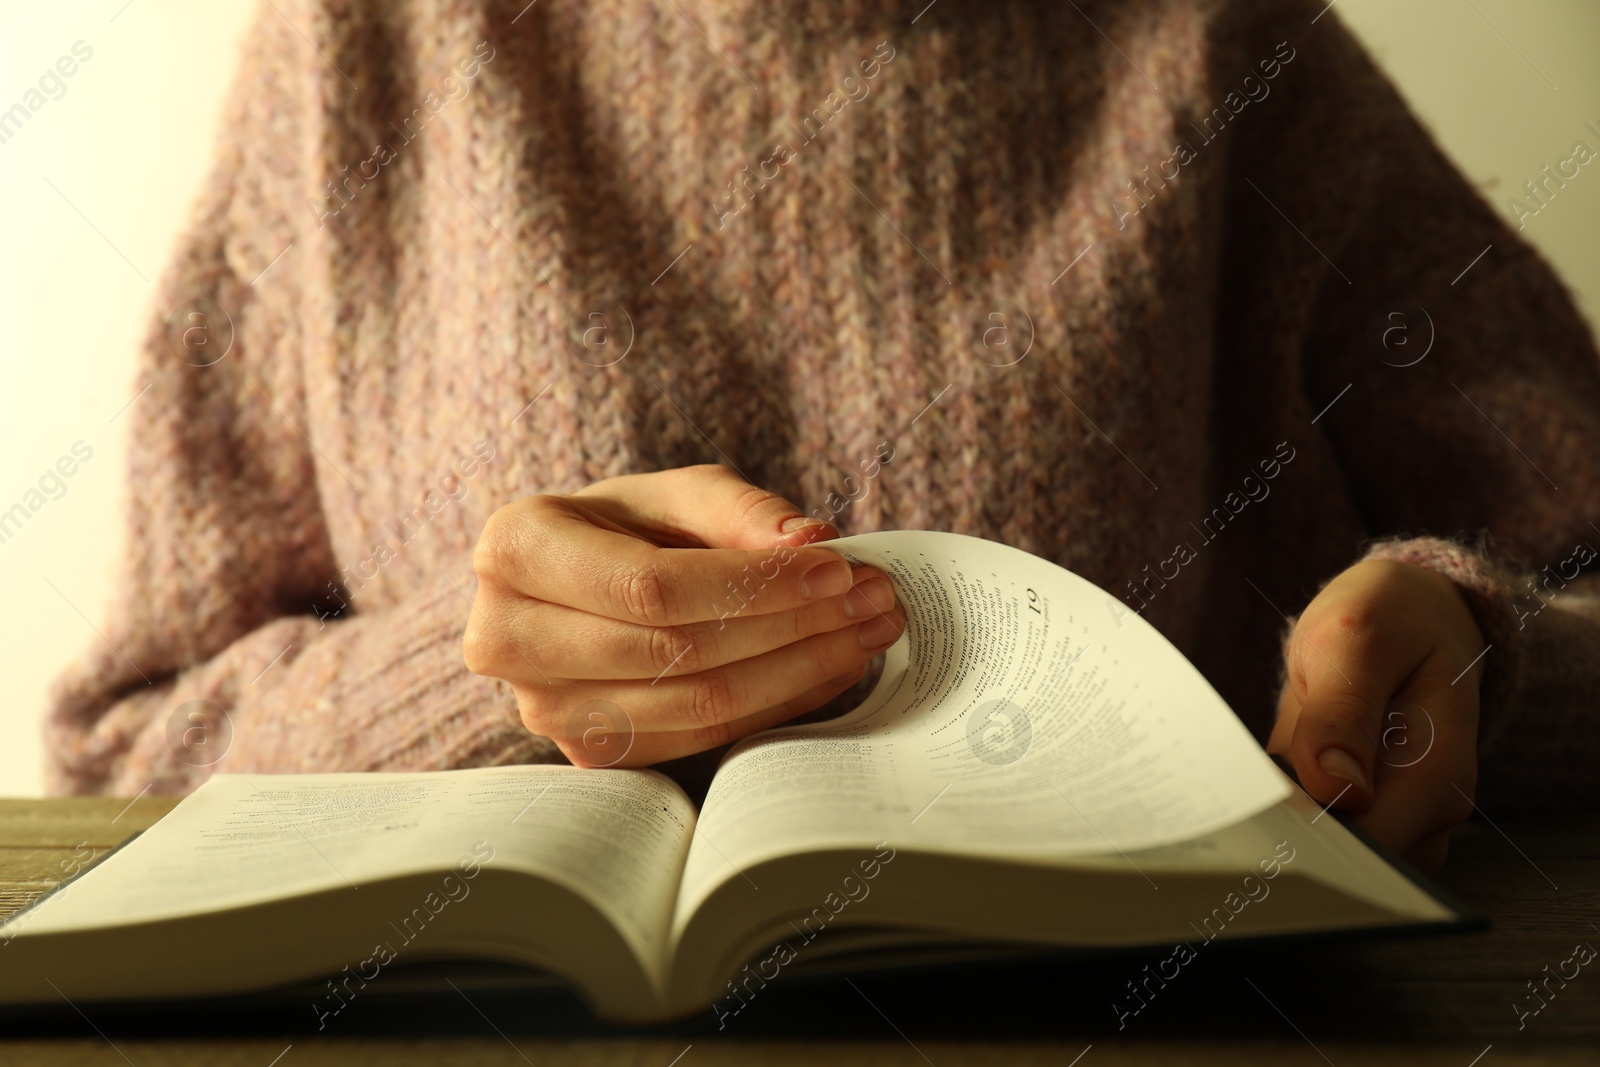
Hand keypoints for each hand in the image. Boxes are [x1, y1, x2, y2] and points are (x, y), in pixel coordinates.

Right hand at [463, 464, 903, 767]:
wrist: (575, 586)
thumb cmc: (627, 527)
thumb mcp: (674, 494)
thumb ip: (740, 510)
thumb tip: (811, 543)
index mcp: (516, 549)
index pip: (650, 586)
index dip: (752, 583)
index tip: (836, 567)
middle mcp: (508, 636)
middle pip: (676, 651)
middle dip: (791, 626)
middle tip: (872, 599)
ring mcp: (542, 708)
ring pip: (693, 706)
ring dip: (798, 671)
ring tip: (867, 631)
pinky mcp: (587, 753)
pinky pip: (697, 739)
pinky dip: (775, 705)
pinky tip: (829, 668)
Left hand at [1267, 559, 1485, 871]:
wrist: (1412, 615)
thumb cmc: (1391, 621)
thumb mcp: (1358, 640)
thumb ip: (1342, 714)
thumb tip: (1340, 792)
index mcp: (1438, 777)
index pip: (1373, 847)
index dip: (1311, 842)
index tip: (1253, 819)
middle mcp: (1424, 814)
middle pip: (1345, 860)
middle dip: (1286, 834)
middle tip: (1230, 794)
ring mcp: (1394, 817)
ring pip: (1321, 847)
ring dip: (1277, 818)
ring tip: (1241, 775)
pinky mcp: (1357, 809)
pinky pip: (1309, 824)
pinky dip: (1278, 804)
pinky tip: (1248, 775)